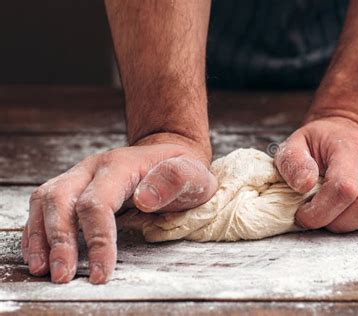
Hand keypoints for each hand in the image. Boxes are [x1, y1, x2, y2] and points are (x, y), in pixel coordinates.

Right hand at [21, 133, 216, 283]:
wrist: (168, 154)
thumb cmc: (181, 170)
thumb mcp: (193, 174)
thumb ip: (173, 180)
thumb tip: (144, 199)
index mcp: (121, 165)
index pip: (98, 203)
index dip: (96, 239)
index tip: (101, 272)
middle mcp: (93, 168)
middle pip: (61, 199)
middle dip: (59, 241)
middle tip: (62, 276)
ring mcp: (80, 176)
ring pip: (46, 200)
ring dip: (40, 236)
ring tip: (42, 269)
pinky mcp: (74, 187)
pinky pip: (45, 205)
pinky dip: (37, 229)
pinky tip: (38, 253)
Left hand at [274, 117, 357, 232]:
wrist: (344, 134)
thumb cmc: (319, 146)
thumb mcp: (295, 146)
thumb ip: (292, 163)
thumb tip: (304, 185)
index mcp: (351, 146)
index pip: (343, 189)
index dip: (321, 212)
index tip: (305, 217)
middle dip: (341, 223)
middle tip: (325, 219)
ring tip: (349, 217)